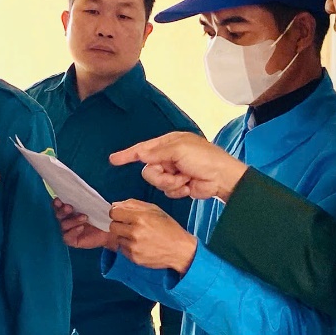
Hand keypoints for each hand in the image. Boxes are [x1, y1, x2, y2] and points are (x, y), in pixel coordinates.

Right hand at [54, 200, 116, 249]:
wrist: (108, 232)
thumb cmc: (100, 216)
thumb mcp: (96, 205)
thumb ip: (89, 199)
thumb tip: (87, 193)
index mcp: (69, 209)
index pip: (58, 205)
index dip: (57, 203)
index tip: (59, 200)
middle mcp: (66, 219)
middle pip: (58, 214)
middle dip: (63, 210)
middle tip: (69, 207)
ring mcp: (68, 230)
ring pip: (64, 225)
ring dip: (73, 220)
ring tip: (84, 217)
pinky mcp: (72, 240)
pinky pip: (67, 237)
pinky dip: (73, 231)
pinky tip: (81, 228)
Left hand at [109, 200, 198, 273]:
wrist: (180, 250)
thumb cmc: (168, 228)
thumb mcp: (154, 210)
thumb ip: (133, 204)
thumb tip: (115, 205)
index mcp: (140, 217)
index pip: (114, 213)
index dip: (117, 213)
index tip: (122, 215)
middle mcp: (135, 232)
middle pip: (113, 226)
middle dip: (119, 225)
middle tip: (130, 226)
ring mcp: (133, 247)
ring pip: (117, 238)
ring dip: (124, 237)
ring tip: (139, 237)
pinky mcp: (134, 258)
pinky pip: (123, 249)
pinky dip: (128, 247)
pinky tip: (141, 245)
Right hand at [110, 133, 247, 201]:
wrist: (221, 178)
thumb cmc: (205, 158)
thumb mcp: (179, 149)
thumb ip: (157, 152)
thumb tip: (140, 153)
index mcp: (168, 143)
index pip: (143, 148)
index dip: (127, 154)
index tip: (113, 160)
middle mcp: (168, 157)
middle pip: (149, 169)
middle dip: (161, 175)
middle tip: (175, 173)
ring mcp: (173, 172)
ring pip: (157, 182)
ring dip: (171, 183)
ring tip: (185, 180)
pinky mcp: (178, 185)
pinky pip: (167, 191)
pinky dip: (178, 190)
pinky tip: (189, 186)